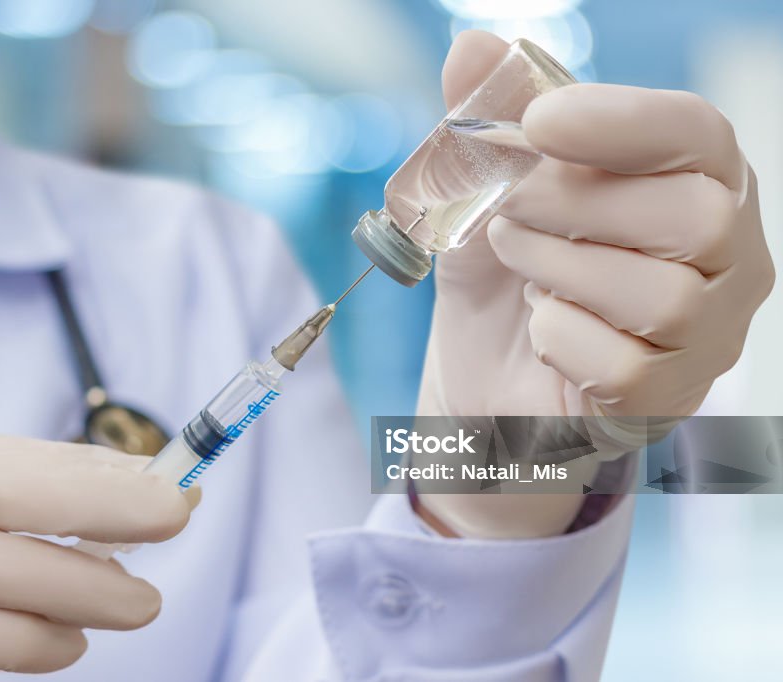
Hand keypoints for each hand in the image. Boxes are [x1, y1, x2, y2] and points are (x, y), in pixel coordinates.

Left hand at [417, 31, 773, 537]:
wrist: (481, 374)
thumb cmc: (503, 272)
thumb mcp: (483, 190)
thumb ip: (486, 119)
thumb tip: (472, 48)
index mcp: (697, 179)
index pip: (699, 135)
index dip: (622, 121)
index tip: (539, 121)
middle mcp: (727, 255)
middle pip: (694, 216)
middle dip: (573, 206)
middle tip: (508, 209)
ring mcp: (709, 334)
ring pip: (662, 298)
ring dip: (560, 272)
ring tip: (520, 262)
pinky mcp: (671, 398)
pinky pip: (627, 369)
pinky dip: (559, 342)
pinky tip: (541, 330)